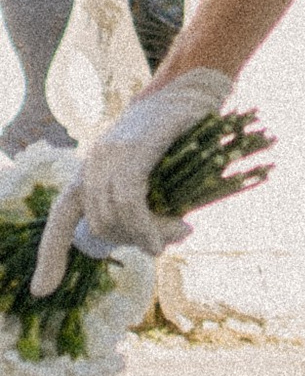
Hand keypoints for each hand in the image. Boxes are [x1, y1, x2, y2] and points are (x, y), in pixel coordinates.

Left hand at [31, 65, 236, 297]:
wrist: (191, 84)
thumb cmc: (179, 130)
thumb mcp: (157, 171)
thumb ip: (148, 202)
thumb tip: (153, 244)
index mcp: (91, 170)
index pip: (61, 218)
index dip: (50, 255)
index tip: (42, 291)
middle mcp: (92, 163)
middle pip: (97, 225)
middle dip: (131, 243)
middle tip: (165, 241)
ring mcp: (110, 155)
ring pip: (112, 218)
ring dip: (146, 236)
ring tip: (177, 232)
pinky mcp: (133, 151)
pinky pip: (130, 203)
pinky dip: (147, 226)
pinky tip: (169, 233)